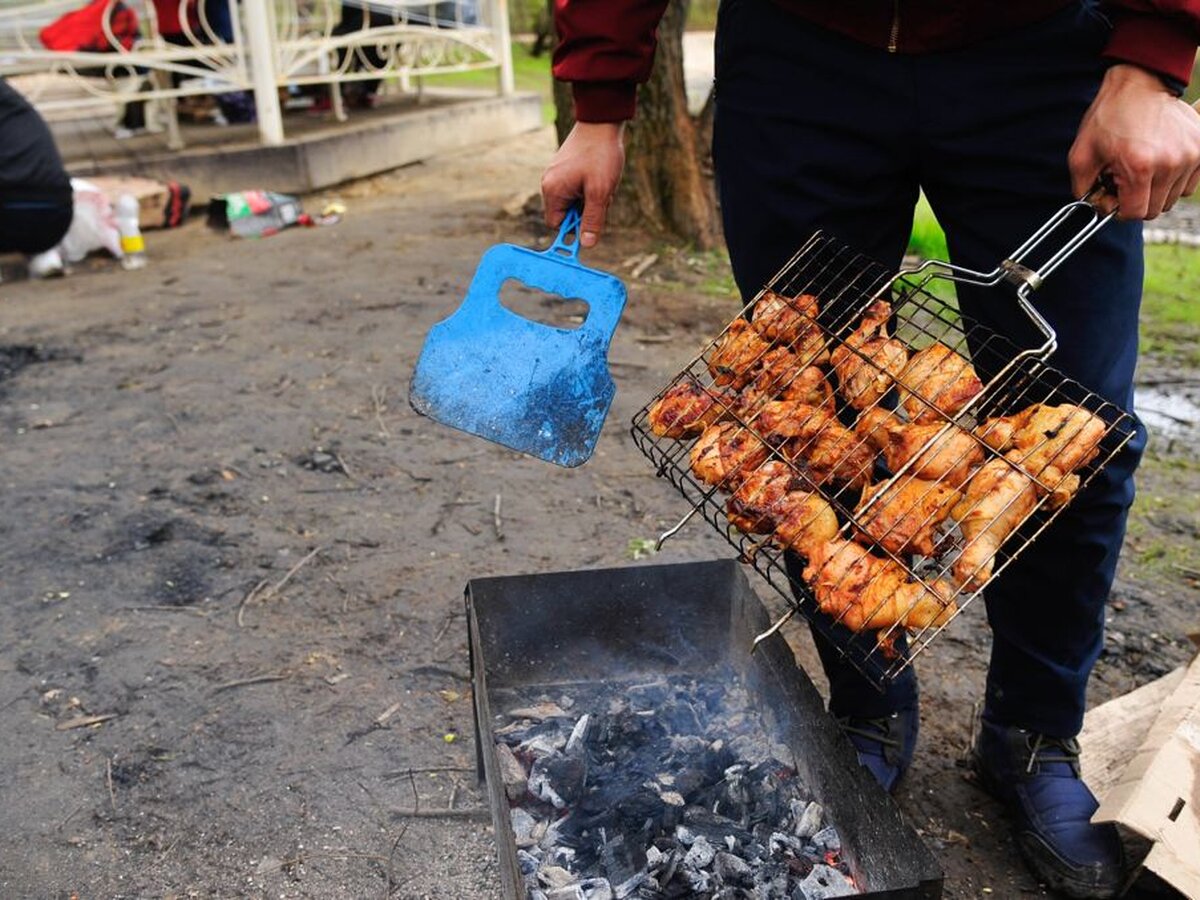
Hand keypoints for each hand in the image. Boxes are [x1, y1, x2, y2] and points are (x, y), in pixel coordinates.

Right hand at [541, 121, 625, 247]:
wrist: (601, 121)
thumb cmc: (600, 155)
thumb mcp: (600, 192)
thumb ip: (593, 220)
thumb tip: (587, 244)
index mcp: (553, 191)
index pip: (557, 225)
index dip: (574, 227)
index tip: (592, 220)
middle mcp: (549, 184)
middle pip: (566, 213)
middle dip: (586, 210)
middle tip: (602, 195)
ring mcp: (556, 175)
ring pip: (574, 201)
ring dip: (591, 198)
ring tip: (602, 182)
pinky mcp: (564, 168)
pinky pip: (577, 188)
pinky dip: (590, 187)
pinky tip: (600, 174)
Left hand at [1069, 64, 1199, 219]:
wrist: (1138, 83)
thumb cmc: (1108, 118)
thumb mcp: (1082, 154)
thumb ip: (1083, 189)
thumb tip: (1096, 210)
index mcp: (1140, 167)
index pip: (1135, 213)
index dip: (1121, 209)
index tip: (1115, 194)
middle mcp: (1171, 163)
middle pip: (1156, 209)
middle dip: (1138, 199)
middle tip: (1126, 177)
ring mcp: (1191, 155)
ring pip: (1174, 197)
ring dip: (1157, 189)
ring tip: (1143, 165)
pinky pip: (1190, 183)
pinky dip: (1174, 178)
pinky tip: (1159, 160)